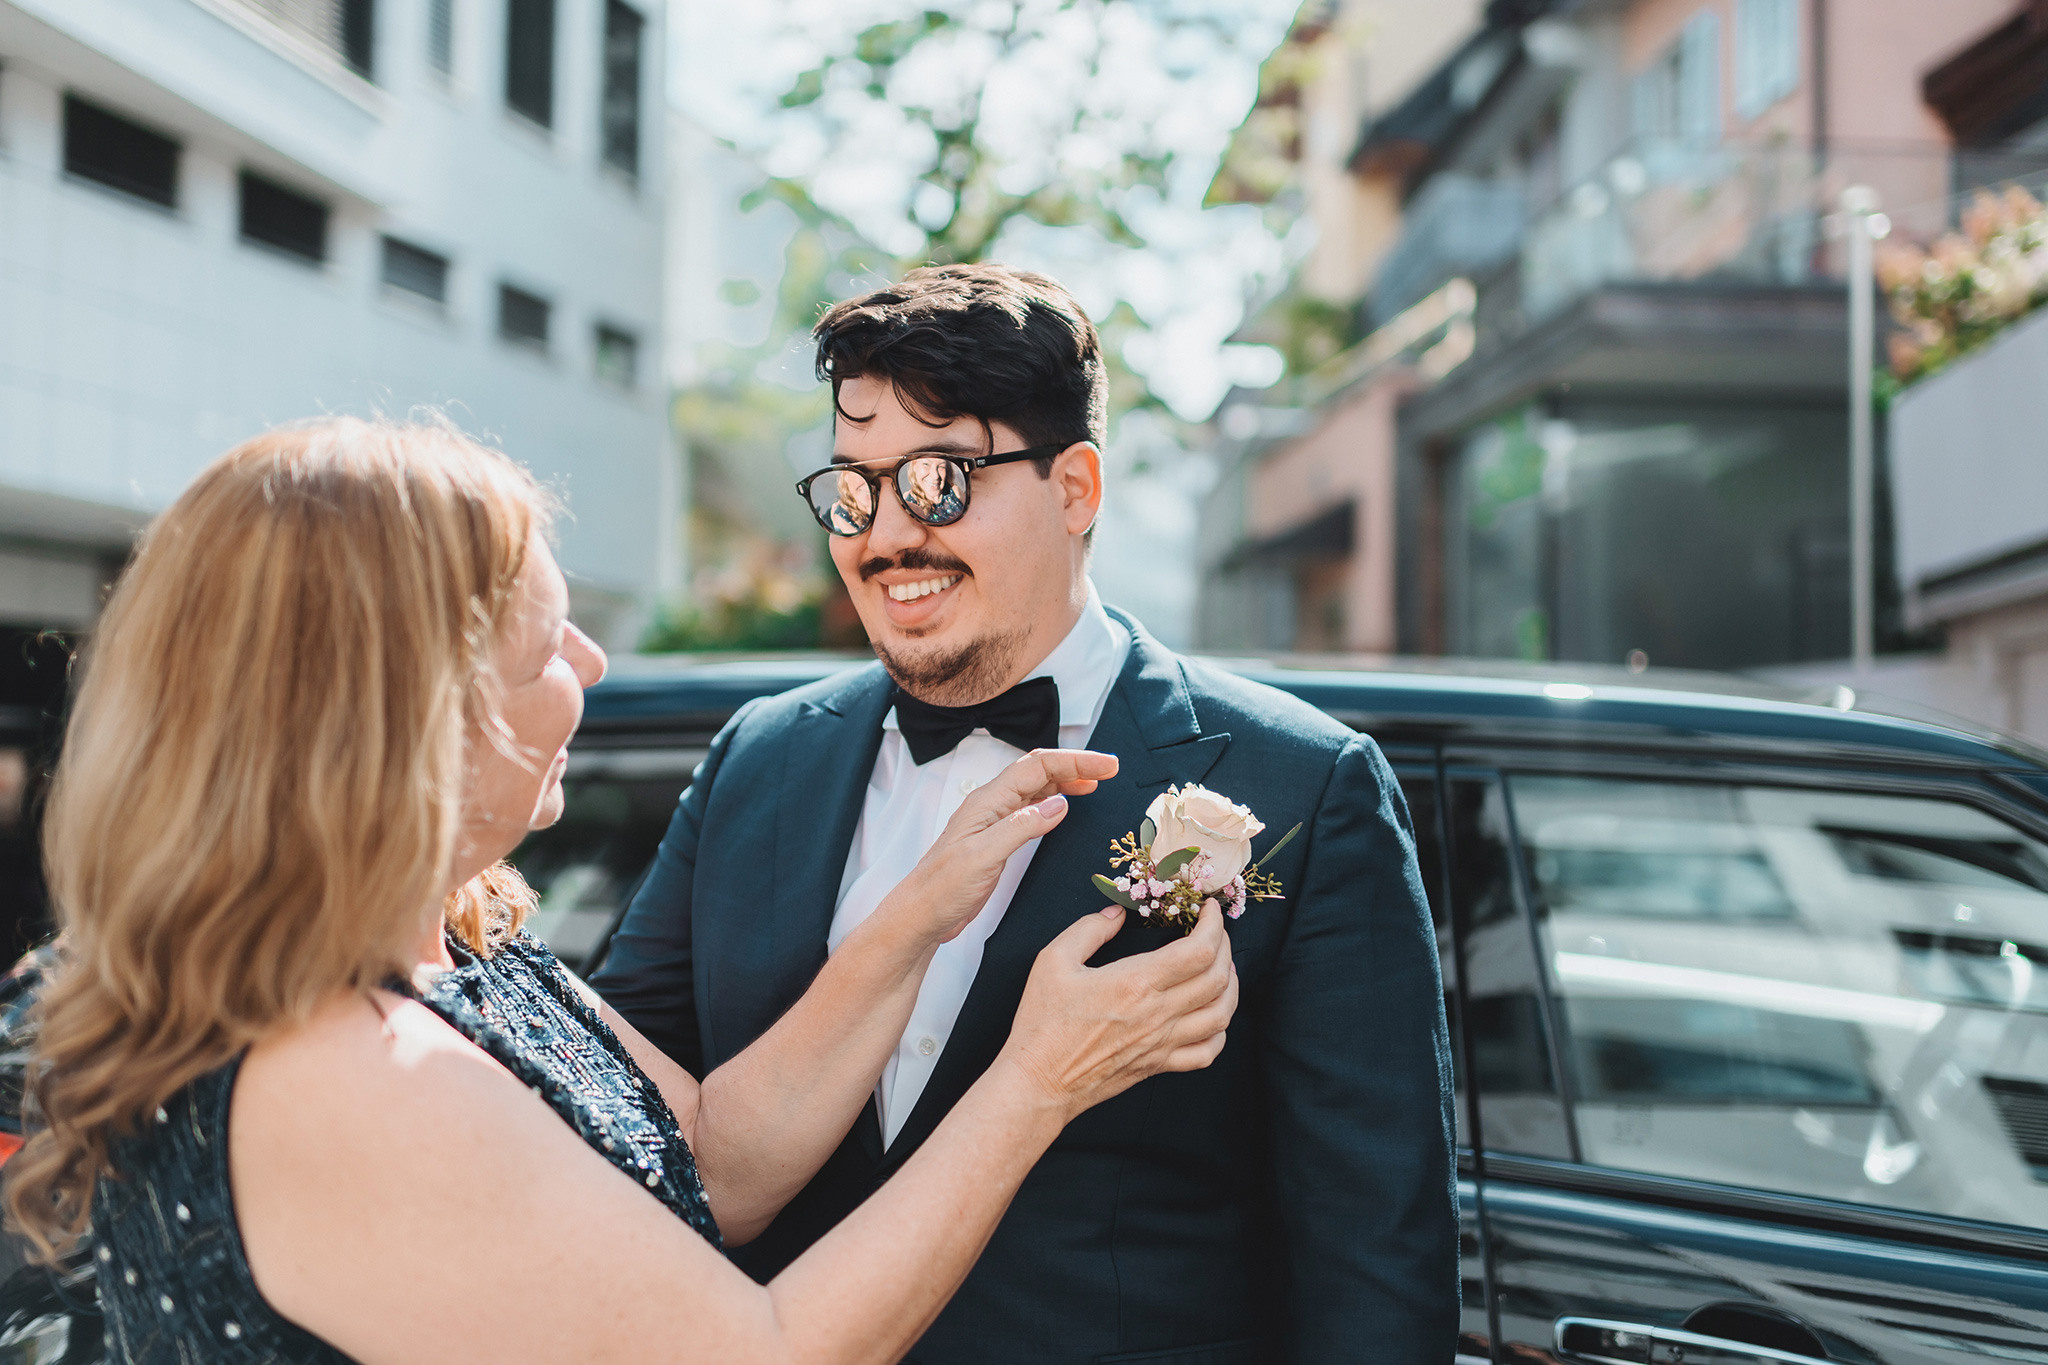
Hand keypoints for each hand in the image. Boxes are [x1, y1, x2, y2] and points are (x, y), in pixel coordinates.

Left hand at [883, 749, 1118, 945]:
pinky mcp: (998, 840)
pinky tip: (1065, 806)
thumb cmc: (941, 888)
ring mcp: (995, 822)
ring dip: (1067, 780)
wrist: (920, 916)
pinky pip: (1031, 810)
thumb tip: (1059, 804)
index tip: (1107, 766)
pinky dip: (1054, 802)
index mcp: (988, 802)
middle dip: (1076, 765)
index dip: (1075, 762)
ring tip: (1095, 782)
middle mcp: (992, 806)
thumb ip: (1020, 827)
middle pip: (1039, 771)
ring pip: (1036, 789)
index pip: (1037, 767)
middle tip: (1110, 770)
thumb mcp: (983, 857)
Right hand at [996, 897, 1237, 1122]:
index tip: (1209, 909)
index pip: (1199, 951)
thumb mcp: (1053, 961)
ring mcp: (1163, 1043)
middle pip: (1217, 979)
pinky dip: (1220, 1031)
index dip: (1214, 925)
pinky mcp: (1159, 1065)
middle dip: (1225, 948)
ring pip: (1221, 1015)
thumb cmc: (1043, 1023)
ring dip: (1230, 987)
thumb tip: (1117, 913)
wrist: (1039, 1082)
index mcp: (1136, 983)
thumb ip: (1089, 930)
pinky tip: (1212, 1015)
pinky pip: (1207, 1052)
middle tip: (1214, 932)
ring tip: (1223, 969)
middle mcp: (1158, 1014)